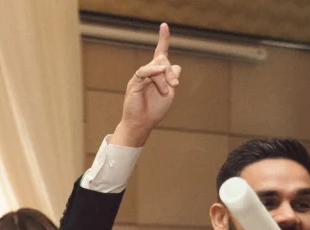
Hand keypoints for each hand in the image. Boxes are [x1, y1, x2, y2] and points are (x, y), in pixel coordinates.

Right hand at [111, 24, 181, 147]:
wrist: (142, 124)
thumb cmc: (154, 110)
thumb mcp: (169, 92)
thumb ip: (171, 78)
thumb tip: (175, 66)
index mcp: (156, 74)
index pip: (160, 53)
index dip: (163, 39)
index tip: (164, 25)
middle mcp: (148, 72)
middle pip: (163, 59)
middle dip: (170, 71)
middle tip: (175, 85)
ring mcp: (141, 77)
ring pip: (156, 66)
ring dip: (164, 79)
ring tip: (165, 92)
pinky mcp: (135, 82)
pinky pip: (144, 71)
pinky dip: (153, 71)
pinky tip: (159, 72)